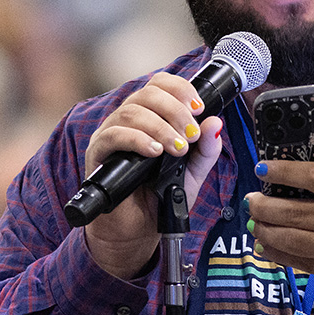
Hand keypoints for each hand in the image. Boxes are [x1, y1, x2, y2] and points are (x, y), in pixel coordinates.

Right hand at [81, 72, 223, 278]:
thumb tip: (215, 123)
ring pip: (131, 112)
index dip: (180, 89)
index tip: (199, 108)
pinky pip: (112, 135)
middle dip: (175, 111)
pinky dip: (137, 139)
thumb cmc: (161, 197)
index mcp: (151, 116)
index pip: (160, 84)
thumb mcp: (192, 173)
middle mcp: (128, 120)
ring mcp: (110, 134)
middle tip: (190, 135)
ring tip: (176, 148)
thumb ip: (205, 150)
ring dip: (160, 127)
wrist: (138, 230)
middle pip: (147, 94)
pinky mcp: (98, 154)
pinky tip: (154, 152)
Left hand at [245, 100, 313, 307]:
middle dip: (265, 205)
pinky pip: (302, 262)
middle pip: (298, 210)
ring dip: (267, 230)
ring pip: (295, 239)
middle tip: (250, 198)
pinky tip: (265, 245)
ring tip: (253, 220)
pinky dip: (279, 253)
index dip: (285, 171)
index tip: (262, 167)